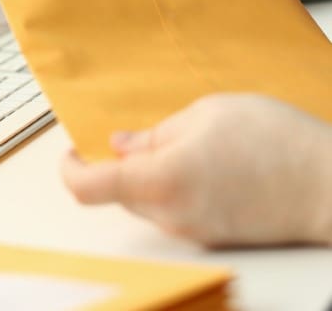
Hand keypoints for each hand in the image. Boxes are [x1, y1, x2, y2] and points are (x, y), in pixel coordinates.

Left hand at [61, 93, 331, 246]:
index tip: (71, 151)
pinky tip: (204, 163)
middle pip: (118, 191)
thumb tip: (122, 145)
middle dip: (117, 164)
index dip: (70, 169)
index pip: (89, 187)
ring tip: (187, 143)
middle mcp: (171, 214)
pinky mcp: (211, 235)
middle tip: (138, 134)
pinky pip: (173, 209)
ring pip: (145, 200)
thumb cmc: (277, 143)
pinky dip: (171, 186)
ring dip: (148, 174)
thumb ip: (155, 133)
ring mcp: (192, 230)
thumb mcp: (207, 114)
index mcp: (161, 179)